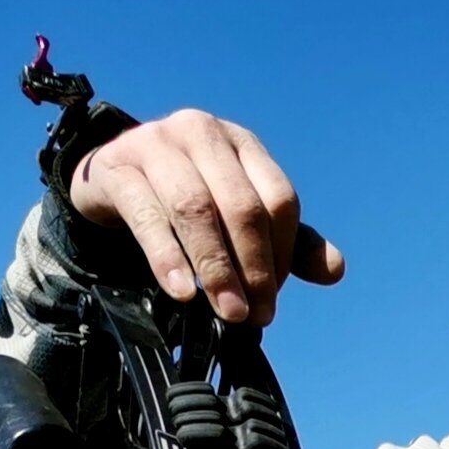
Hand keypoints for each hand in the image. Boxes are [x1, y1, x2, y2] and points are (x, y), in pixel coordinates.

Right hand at [69, 111, 344, 325]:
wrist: (112, 181)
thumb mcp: (239, 219)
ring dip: (216, 268)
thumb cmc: (187, 203)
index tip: (271, 297)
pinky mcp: (117, 167)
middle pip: (241, 206)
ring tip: (226, 311)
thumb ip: (288, 244)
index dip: (280, 254)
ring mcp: (156, 143)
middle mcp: (202, 133)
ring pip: (196, 209)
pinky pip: (147, 216)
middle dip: (253, 268)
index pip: (278, 199)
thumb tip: (335, 269)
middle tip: (253, 315)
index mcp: (241, 144)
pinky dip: (168, 258)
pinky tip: (182, 291)